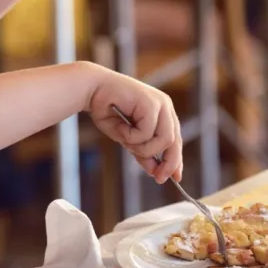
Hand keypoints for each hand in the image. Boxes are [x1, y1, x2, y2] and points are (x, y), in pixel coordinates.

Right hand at [85, 69, 182, 183]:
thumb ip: (141, 151)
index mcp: (162, 112)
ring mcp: (159, 104)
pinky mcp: (150, 103)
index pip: (175, 139)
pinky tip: (120, 127)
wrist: (92, 89)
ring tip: (125, 141)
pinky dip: (131, 136)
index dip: (175, 160)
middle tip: (158, 177)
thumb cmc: (106, 109)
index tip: (175, 178)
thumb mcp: (126, 137)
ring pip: (163, 140)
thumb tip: (154, 171)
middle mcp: (165, 106)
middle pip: (174, 141)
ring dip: (142, 148)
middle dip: (167, 162)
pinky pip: (146, 133)